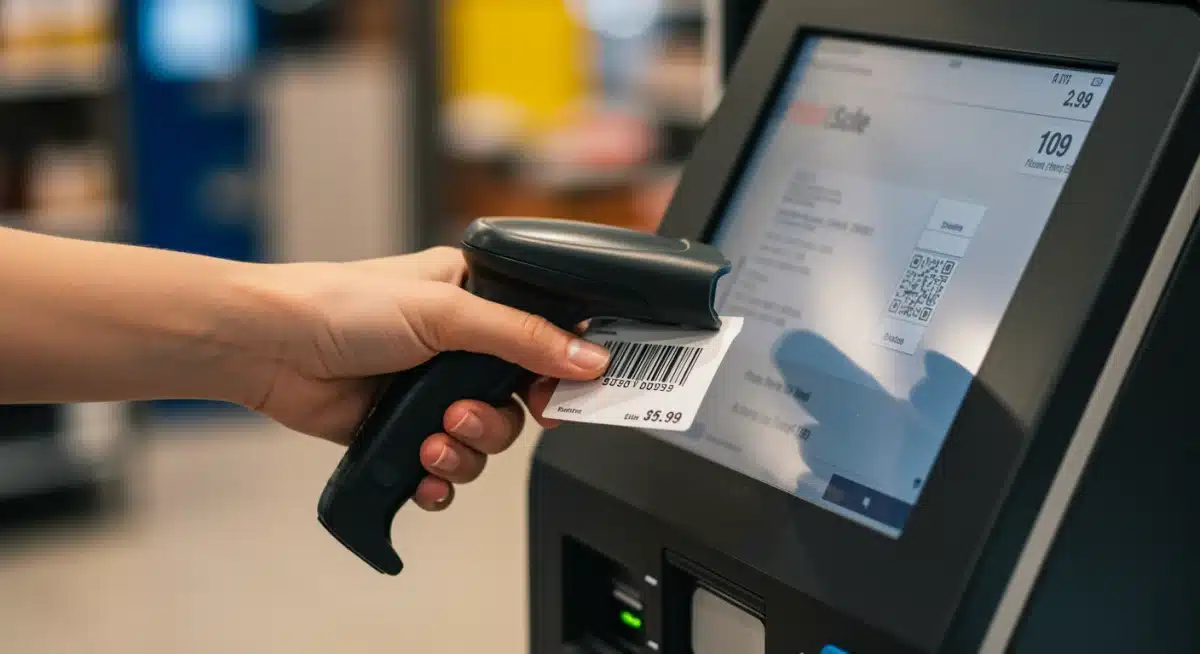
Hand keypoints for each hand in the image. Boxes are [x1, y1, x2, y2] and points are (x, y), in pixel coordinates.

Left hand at [238, 246, 609, 510]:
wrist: (268, 348)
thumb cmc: (340, 304)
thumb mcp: (445, 312)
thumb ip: (521, 337)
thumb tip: (587, 357)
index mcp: (474, 298)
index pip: (541, 337)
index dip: (558, 372)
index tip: (560, 398)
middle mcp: (458, 345)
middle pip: (517, 401)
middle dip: (494, 421)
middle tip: (464, 415)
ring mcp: (430, 391)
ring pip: (483, 440)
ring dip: (465, 453)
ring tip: (430, 442)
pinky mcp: (402, 430)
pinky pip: (444, 469)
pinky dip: (440, 480)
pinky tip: (423, 476)